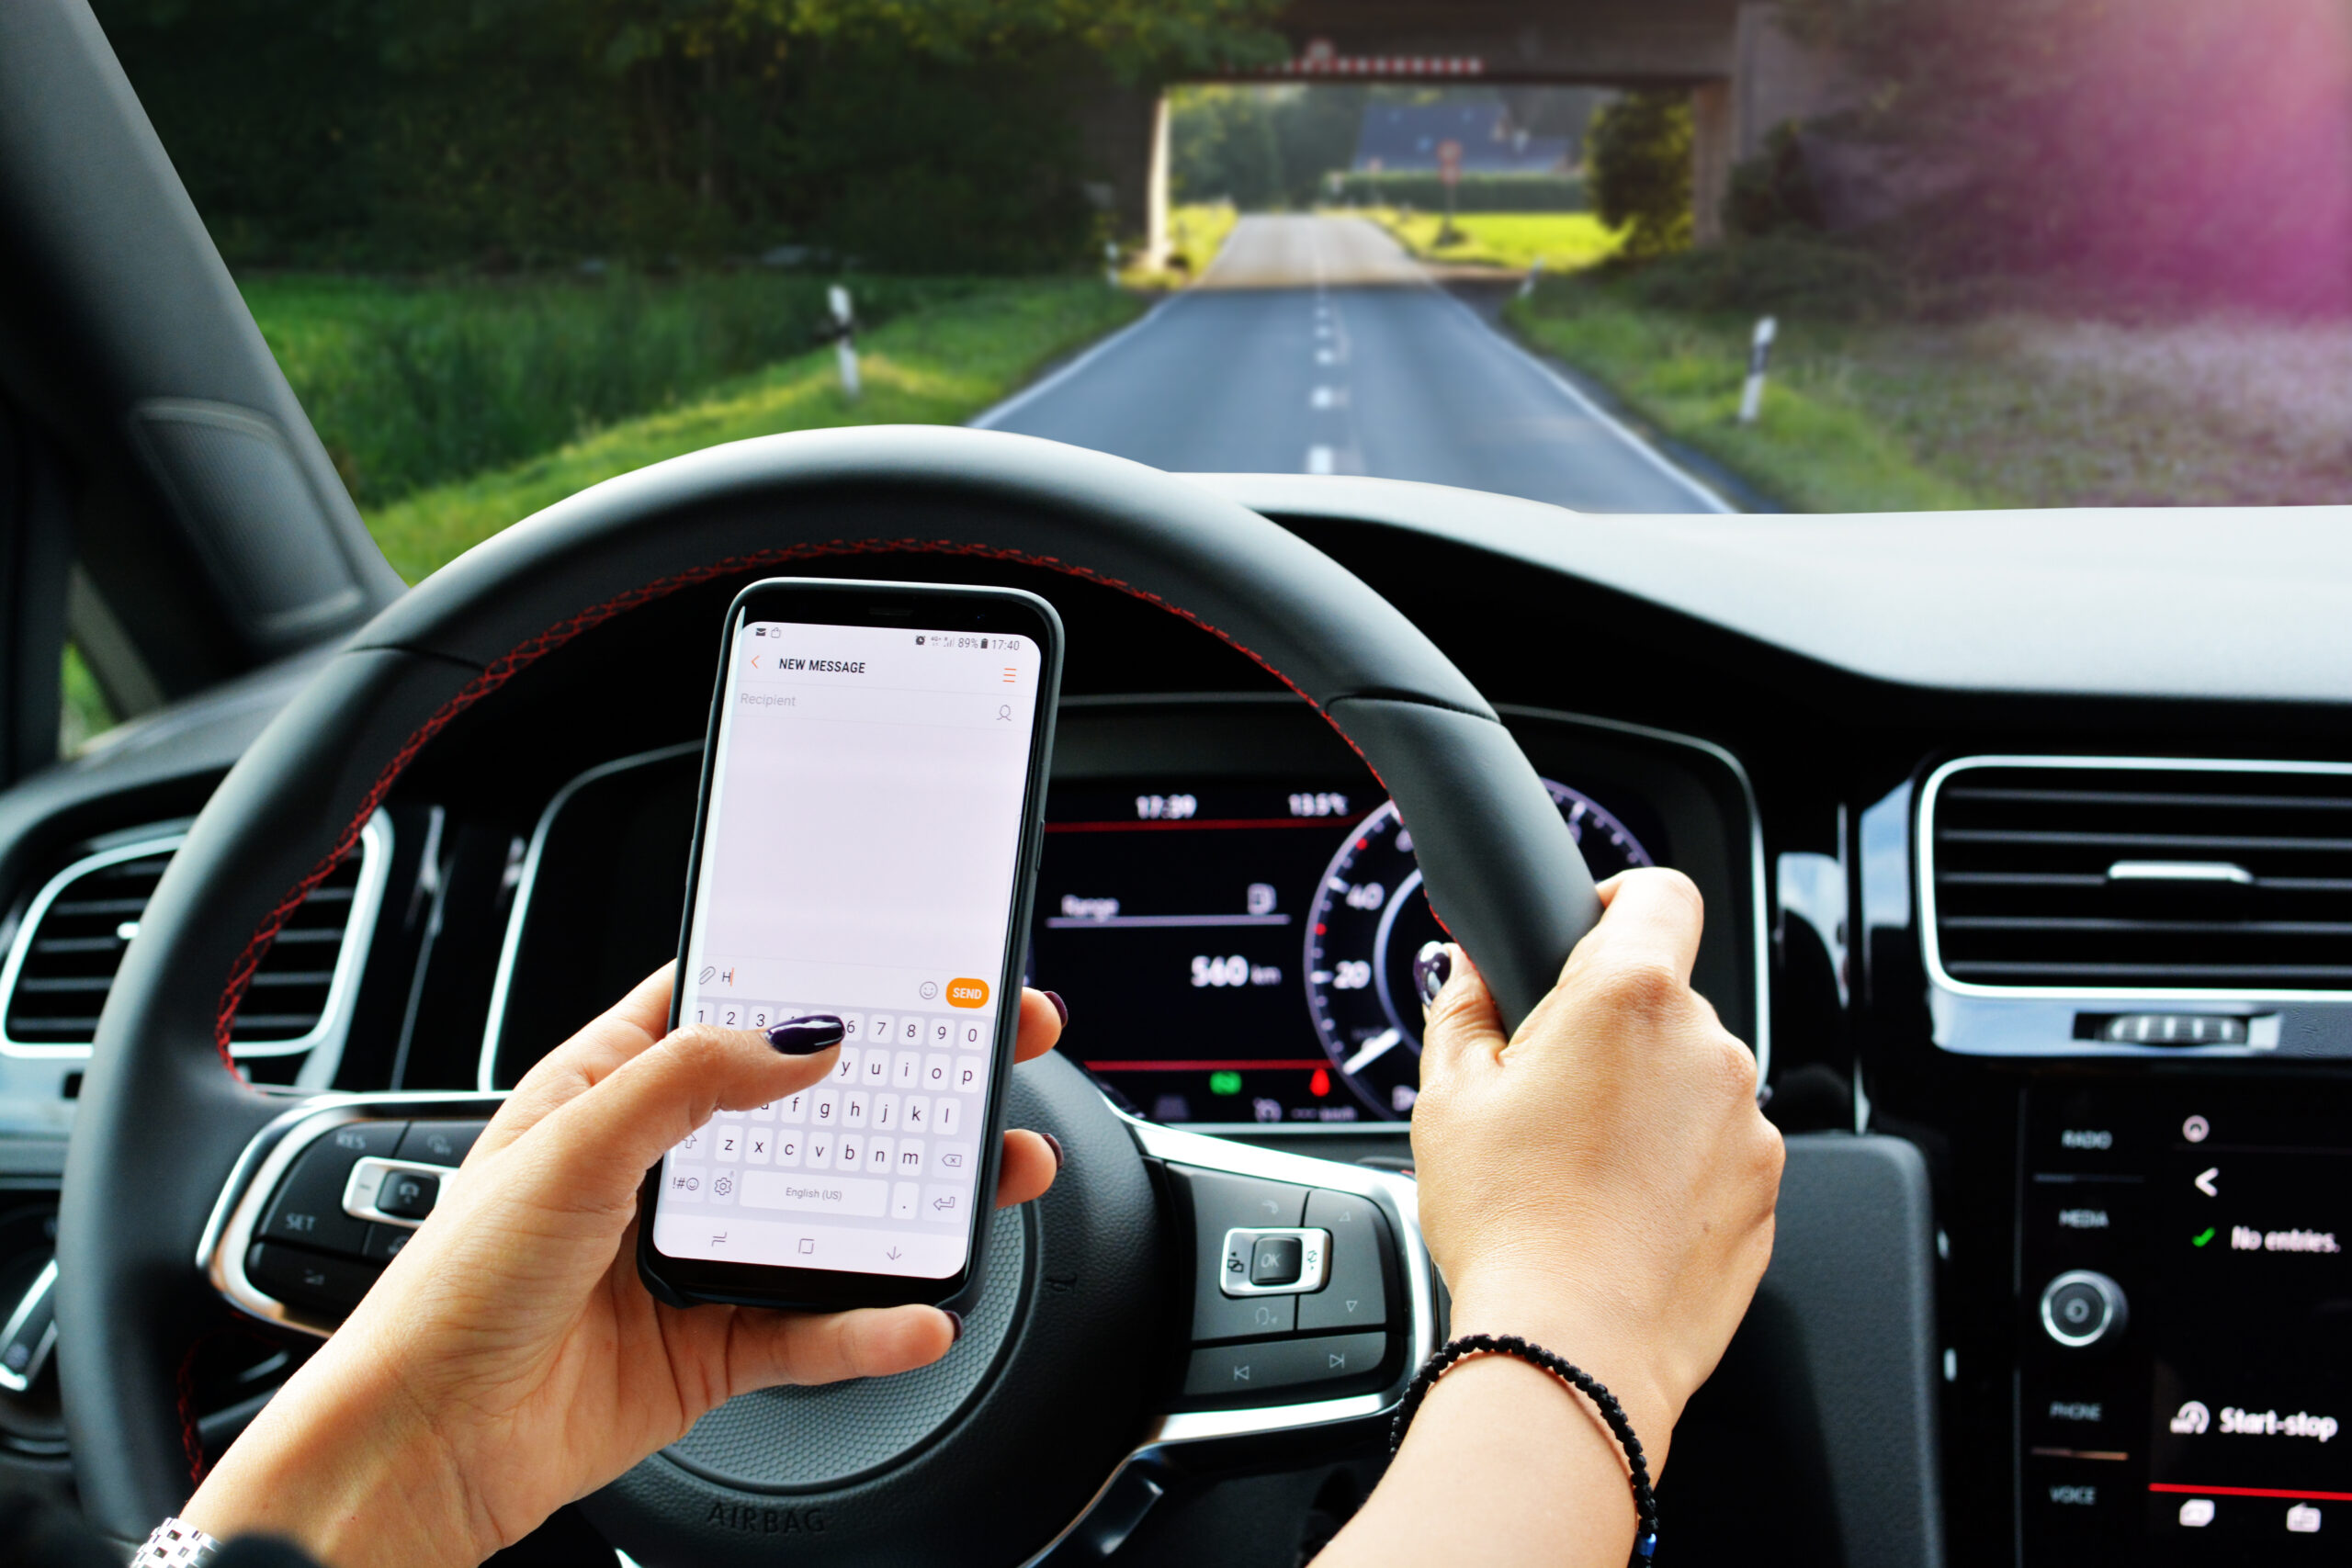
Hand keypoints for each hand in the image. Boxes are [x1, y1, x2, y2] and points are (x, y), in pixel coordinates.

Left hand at [182, 965, 1066, 1567]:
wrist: (422, 1448)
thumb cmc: (449, 1292)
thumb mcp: (566, 1148)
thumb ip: (688, 1081)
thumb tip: (799, 1037)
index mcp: (613, 1089)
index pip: (735, 1007)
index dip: (822, 979)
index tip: (907, 961)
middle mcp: (664, 1168)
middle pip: (814, 1108)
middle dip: (910, 1082)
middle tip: (996, 1051)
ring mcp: (695, 1259)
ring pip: (837, 1215)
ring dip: (919, 1200)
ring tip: (995, 1176)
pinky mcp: (714, 1348)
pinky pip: (817, 1330)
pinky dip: (875, 1326)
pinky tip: (918, 1316)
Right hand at [1410, 867, 1781, 1466]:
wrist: (1574, 1350)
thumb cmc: (1513, 1225)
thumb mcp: (1449, 1099)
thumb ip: (1463, 1009)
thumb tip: (1467, 972)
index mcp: (1630, 997)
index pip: (1659, 892)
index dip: (1620, 899)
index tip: (1587, 931)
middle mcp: (1707, 1047)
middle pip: (1665, 1000)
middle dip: (1612, 1030)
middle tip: (1547, 1089)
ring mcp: (1747, 1123)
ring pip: (1692, 1080)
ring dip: (1648, 1102)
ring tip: (1579, 1167)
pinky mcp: (1764, 1191)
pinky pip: (1718, 1150)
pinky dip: (1676, 1166)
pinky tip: (1618, 1210)